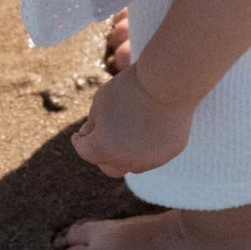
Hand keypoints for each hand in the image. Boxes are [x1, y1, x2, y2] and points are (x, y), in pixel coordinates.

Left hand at [71, 64, 195, 177]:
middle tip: (102, 140)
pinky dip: (148, 147)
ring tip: (128, 133)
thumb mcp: (101, 100)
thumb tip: (90, 134)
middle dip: (103, 156)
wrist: (169, 82)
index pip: (85, 152)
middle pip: (109, 168)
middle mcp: (127, 160)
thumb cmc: (130, 87)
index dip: (80, 141)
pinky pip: (155, 154)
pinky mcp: (170, 152)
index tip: (80, 134)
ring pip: (134, 164)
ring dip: (127, 154)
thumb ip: (93, 122)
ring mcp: (151, 159)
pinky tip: (150, 127)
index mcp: (104, 147)